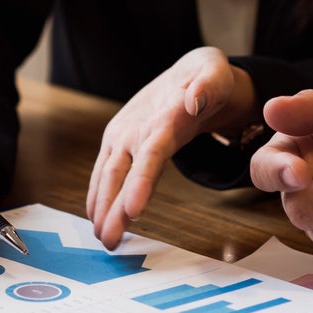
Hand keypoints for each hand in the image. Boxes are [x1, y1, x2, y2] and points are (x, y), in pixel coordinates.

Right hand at [87, 47, 255, 248]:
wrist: (186, 71)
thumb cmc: (208, 76)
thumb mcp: (216, 71)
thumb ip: (208, 85)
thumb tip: (194, 100)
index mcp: (161, 116)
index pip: (150, 153)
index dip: (140, 182)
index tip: (132, 210)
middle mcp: (134, 127)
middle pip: (121, 172)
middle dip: (112, 207)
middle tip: (109, 240)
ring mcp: (122, 134)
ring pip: (108, 175)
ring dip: (101, 207)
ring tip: (102, 237)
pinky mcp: (117, 142)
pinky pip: (105, 172)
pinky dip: (99, 196)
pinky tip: (96, 217)